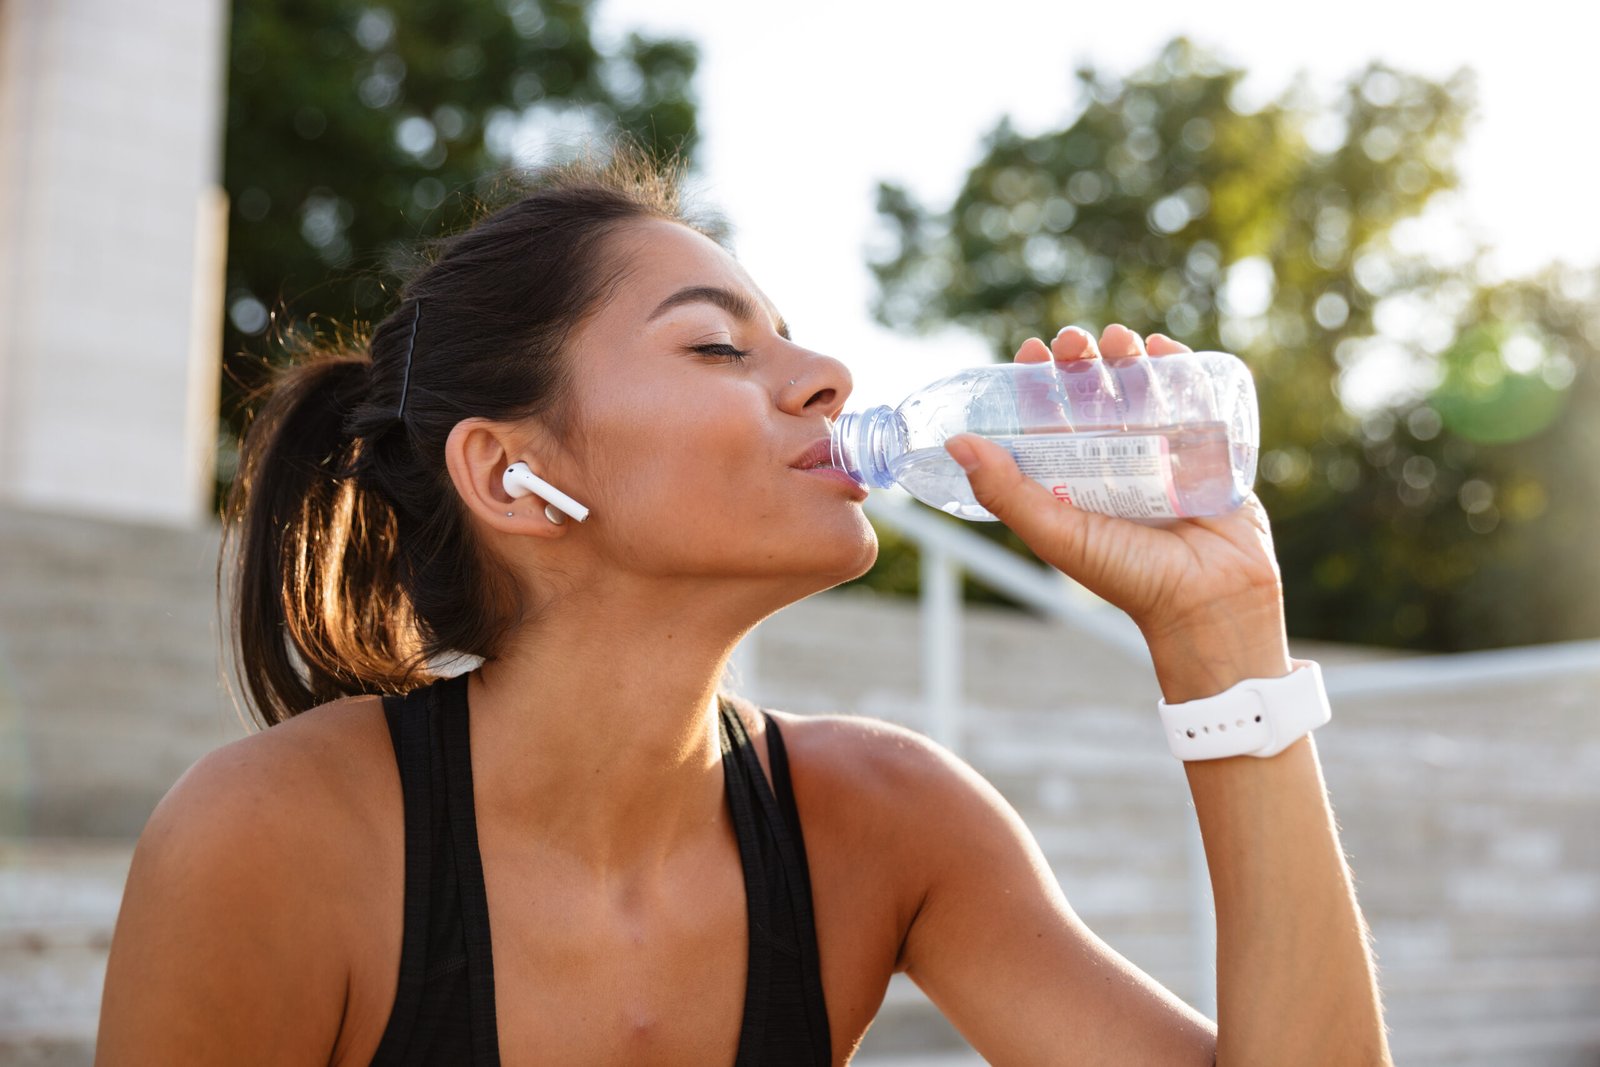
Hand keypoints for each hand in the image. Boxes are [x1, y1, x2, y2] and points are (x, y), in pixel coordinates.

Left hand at [944, 324, 1291, 699]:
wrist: (1210, 601)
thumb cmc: (1128, 576)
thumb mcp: (1055, 532)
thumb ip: (1005, 491)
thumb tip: (956, 442)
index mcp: (1076, 481)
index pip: (1050, 421)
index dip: (1038, 384)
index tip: (1029, 352)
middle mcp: (1116, 464)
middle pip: (1096, 397)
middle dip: (1083, 362)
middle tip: (1074, 341)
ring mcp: (1163, 455)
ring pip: (1141, 391)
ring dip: (1128, 358)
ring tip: (1119, 338)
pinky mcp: (1207, 452)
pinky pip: (1193, 401)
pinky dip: (1180, 370)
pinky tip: (1163, 349)